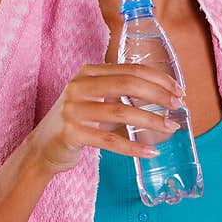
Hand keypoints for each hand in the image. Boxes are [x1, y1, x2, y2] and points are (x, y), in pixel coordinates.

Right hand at [25, 63, 184, 175]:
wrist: (43, 147)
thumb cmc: (78, 121)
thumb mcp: (95, 98)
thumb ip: (119, 90)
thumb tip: (164, 93)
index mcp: (88, 73)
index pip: (129, 69)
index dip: (158, 78)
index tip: (178, 90)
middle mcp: (78, 86)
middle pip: (127, 84)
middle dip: (157, 94)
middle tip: (178, 105)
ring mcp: (73, 110)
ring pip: (120, 112)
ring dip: (151, 120)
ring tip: (170, 127)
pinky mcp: (71, 134)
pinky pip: (109, 140)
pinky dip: (133, 147)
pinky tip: (150, 151)